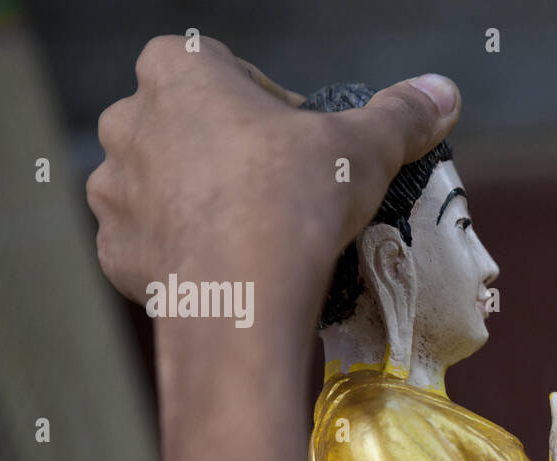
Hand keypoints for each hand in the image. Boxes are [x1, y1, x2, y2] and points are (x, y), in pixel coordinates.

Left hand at [87, 34, 459, 348]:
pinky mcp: (115, 254)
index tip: (302, 145)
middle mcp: (129, 121)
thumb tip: (443, 93)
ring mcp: (114, 192)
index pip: (224, 68)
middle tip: (283, 192)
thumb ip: (399, 115)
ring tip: (257, 237)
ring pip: (163, 189)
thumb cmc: (294, 199)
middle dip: (229, 155)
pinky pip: (152, 247)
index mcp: (177, 70)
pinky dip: (185, 258)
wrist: (244, 297)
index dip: (270, 106)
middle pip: (187, 127)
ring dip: (202, 206)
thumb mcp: (364, 148)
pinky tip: (228, 272)